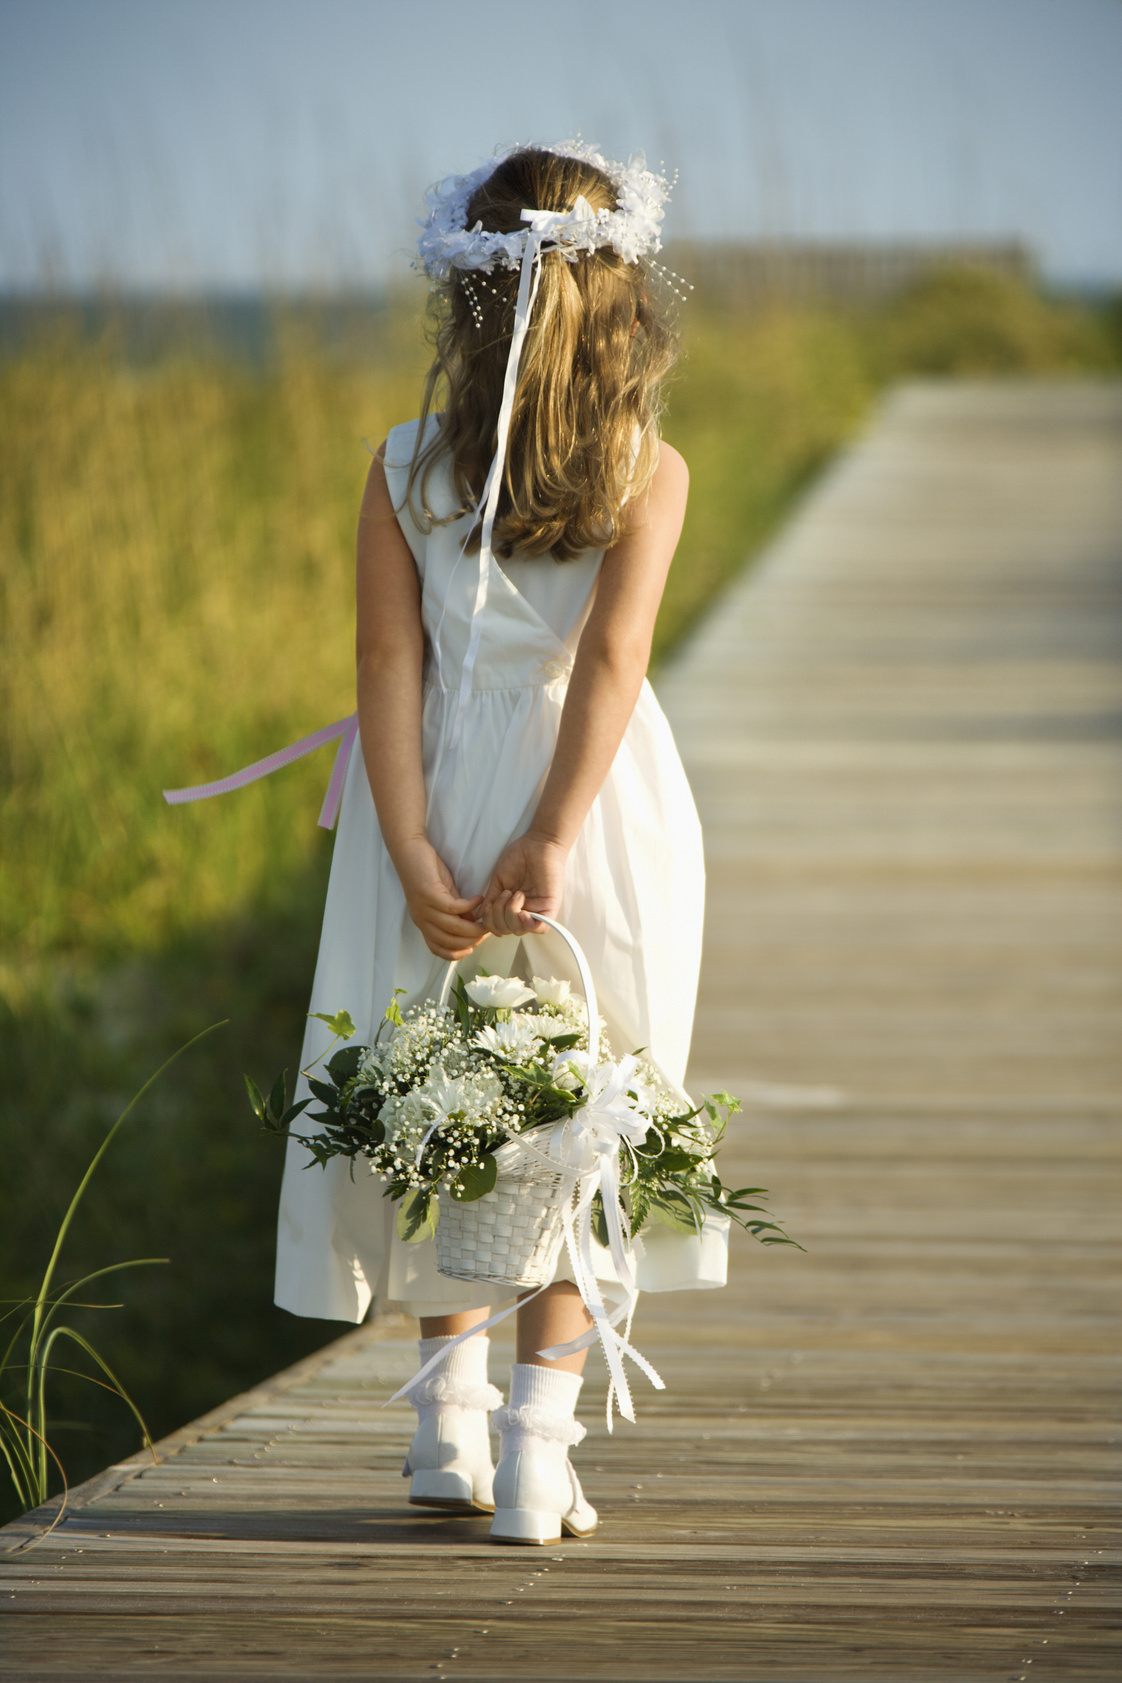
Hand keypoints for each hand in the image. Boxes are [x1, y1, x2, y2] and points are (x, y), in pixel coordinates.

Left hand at [395, 838, 486, 959]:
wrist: (408, 850)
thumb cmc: (426, 871)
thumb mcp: (443, 895)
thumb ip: (456, 911)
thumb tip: (472, 924)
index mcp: (423, 922)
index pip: (437, 948)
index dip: (455, 953)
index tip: (473, 948)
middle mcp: (422, 919)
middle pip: (449, 940)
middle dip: (471, 939)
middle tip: (487, 931)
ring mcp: (424, 907)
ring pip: (453, 927)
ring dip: (473, 926)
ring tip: (486, 920)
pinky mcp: (429, 894)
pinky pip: (453, 907)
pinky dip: (469, 906)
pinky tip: (479, 899)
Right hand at [479, 834, 567, 936]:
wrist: (537, 843)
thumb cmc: (519, 858)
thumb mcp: (499, 881)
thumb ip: (490, 900)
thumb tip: (480, 917)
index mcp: (512, 907)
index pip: (498, 927)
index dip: (490, 922)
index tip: (491, 903)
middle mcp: (524, 911)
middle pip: (507, 931)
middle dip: (498, 916)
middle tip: (505, 894)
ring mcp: (538, 910)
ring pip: (520, 930)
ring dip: (510, 914)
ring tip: (516, 894)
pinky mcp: (550, 907)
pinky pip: (541, 928)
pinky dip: (528, 924)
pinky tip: (523, 911)